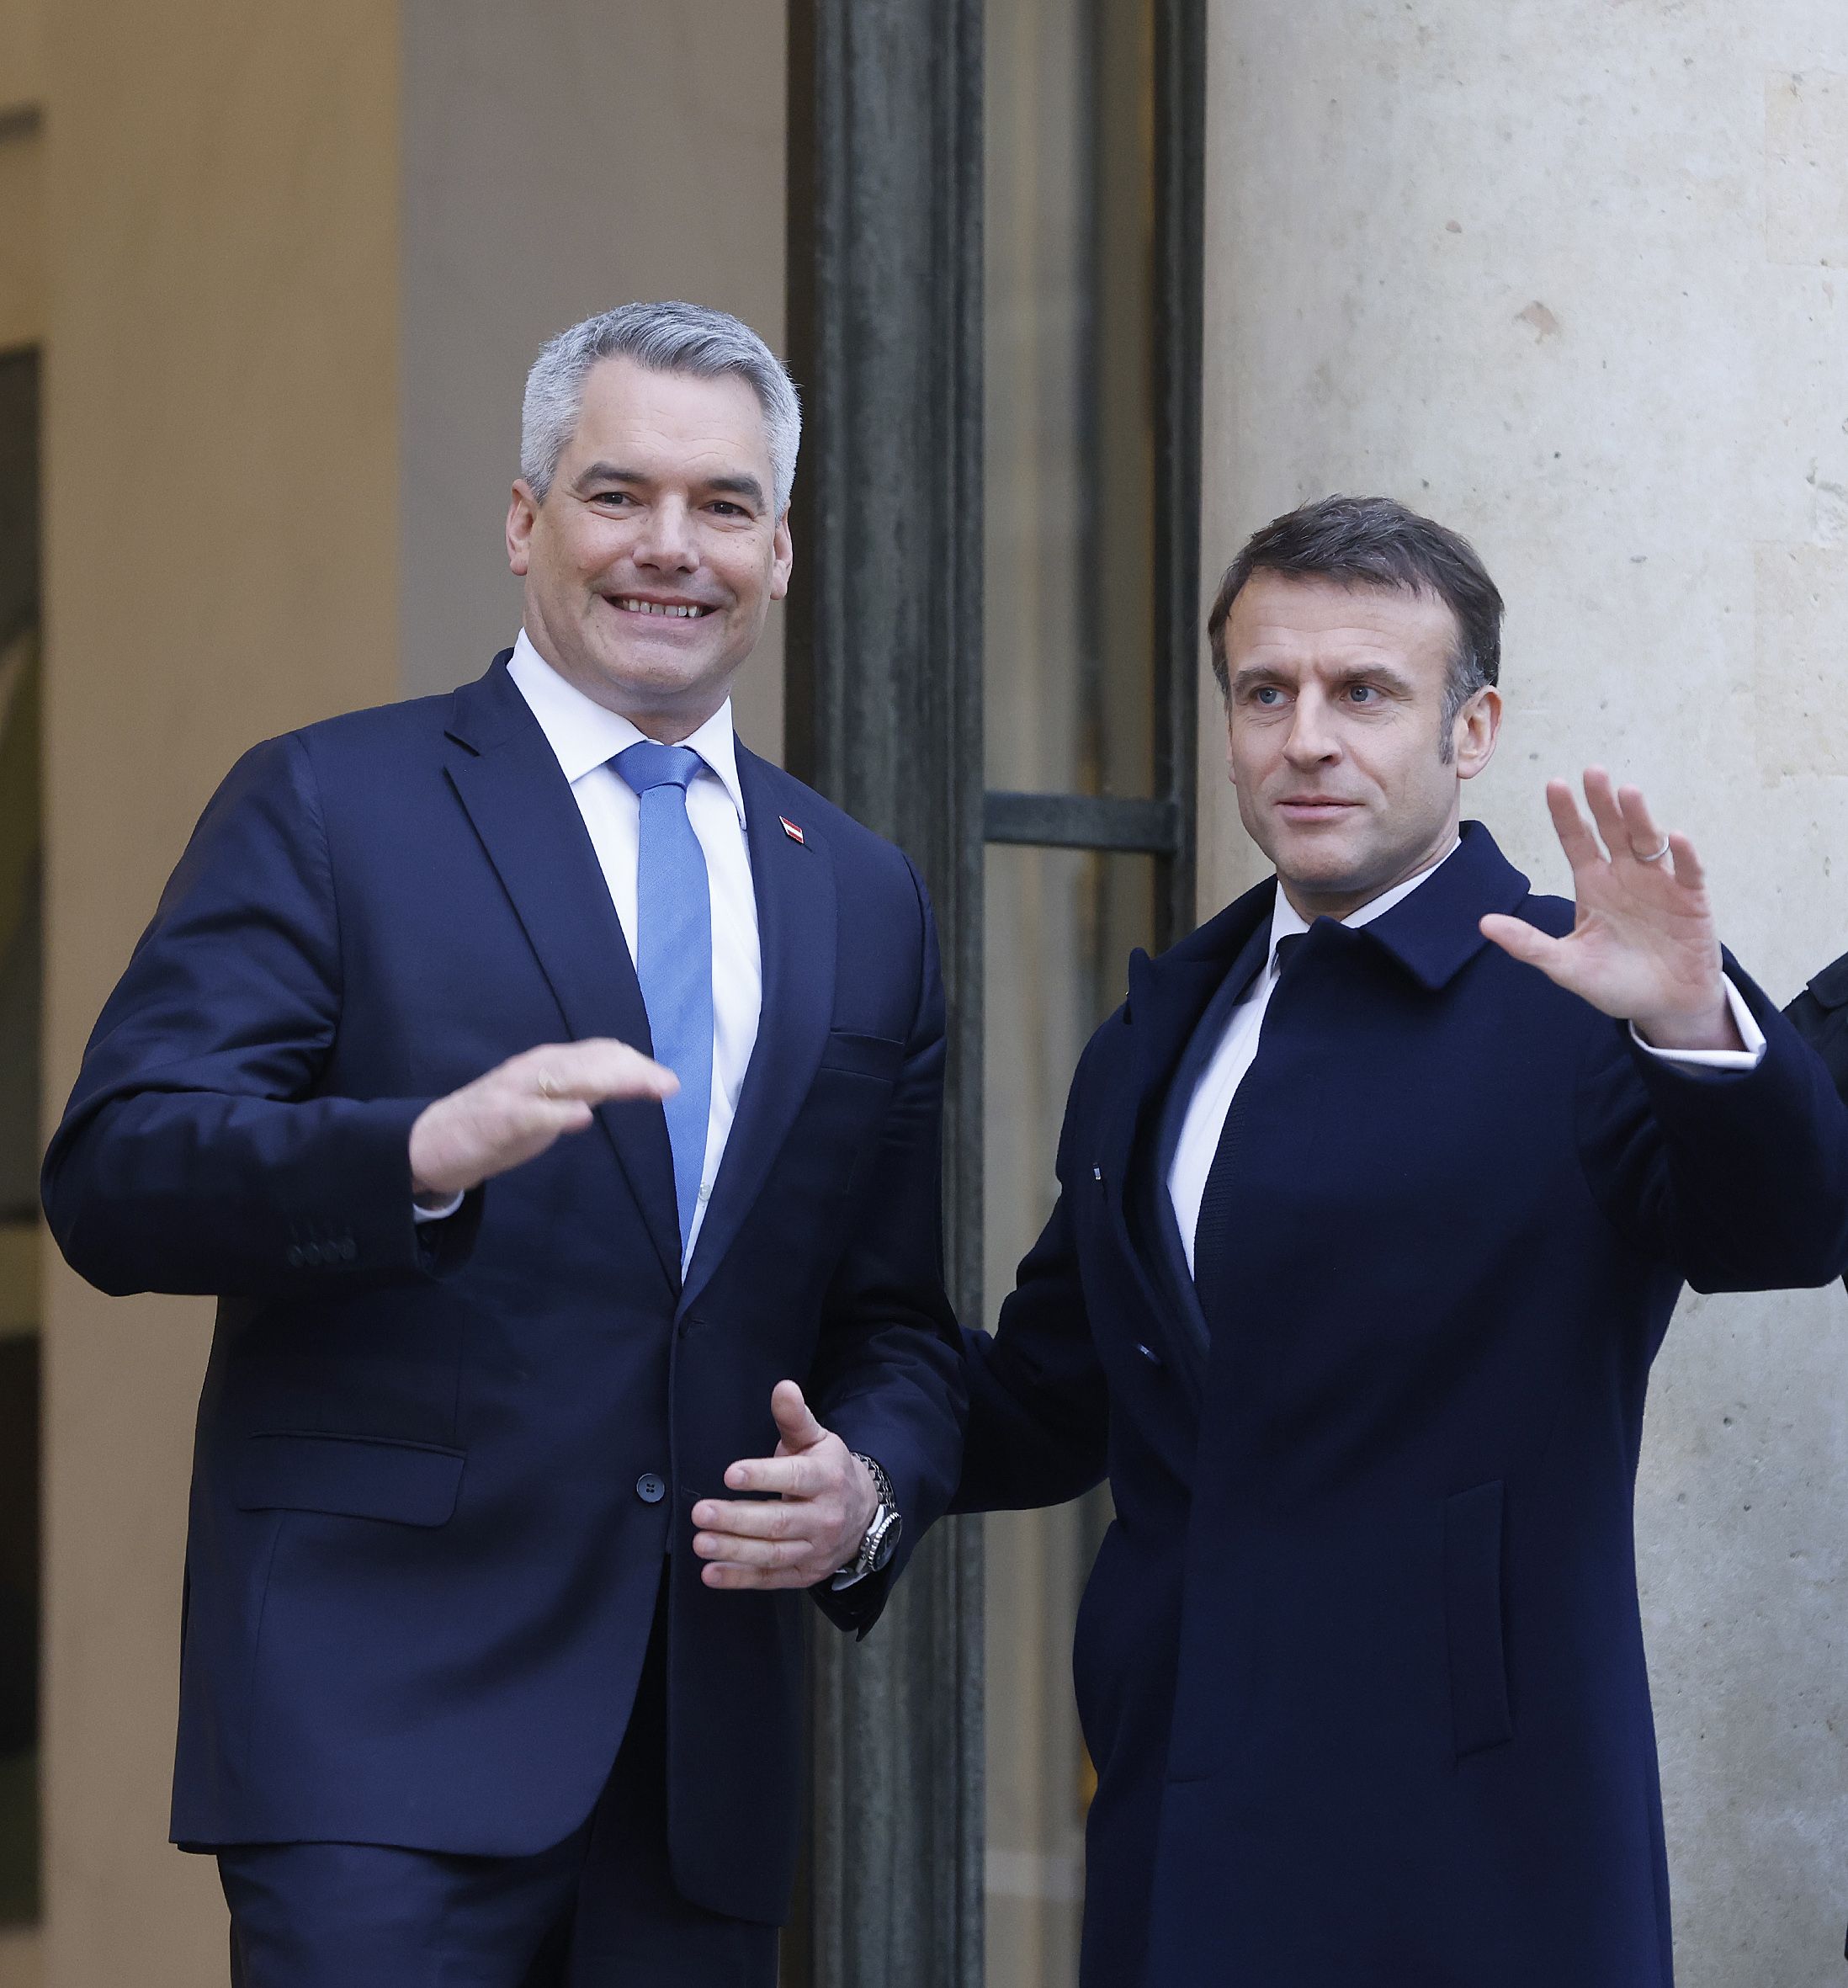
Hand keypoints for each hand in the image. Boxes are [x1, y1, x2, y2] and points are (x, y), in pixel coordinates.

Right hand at [408, 1039, 676, 1200]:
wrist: (430, 1143)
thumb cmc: (495, 1124)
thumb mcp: (547, 1103)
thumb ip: (583, 1090)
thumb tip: (628, 1082)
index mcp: (548, 1065)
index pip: (599, 1054)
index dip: (636, 1065)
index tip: (667, 1082)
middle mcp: (534, 1070)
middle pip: (591, 1062)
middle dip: (633, 1071)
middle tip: (669, 1085)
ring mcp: (515, 1092)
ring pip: (567, 1078)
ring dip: (608, 1080)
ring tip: (644, 1086)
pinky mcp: (496, 1120)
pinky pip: (530, 1113)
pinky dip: (557, 1113)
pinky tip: (582, 1116)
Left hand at [690, 1381, 880, 1590]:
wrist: (864, 1514)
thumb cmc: (829, 1470)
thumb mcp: (817, 1440)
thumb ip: (795, 1417)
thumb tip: (783, 1387)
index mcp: (827, 1478)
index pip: (795, 1478)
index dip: (763, 1477)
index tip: (731, 1474)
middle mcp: (824, 1517)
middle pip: (779, 1521)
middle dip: (738, 1519)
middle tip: (701, 1511)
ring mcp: (815, 1550)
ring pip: (772, 1553)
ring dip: (734, 1550)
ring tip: (700, 1542)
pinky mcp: (804, 1574)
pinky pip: (770, 1578)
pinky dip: (739, 1579)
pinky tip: (711, 1573)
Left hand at [1479, 769, 1740, 1051]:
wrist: (1664, 1006)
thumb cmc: (1615, 982)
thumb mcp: (1566, 965)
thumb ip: (1529, 944)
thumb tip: (1483, 924)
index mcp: (1593, 884)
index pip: (1576, 841)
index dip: (1566, 814)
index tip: (1554, 784)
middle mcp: (1625, 875)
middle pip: (1612, 830)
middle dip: (1601, 802)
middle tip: (1592, 771)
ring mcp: (1660, 884)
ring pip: (1648, 841)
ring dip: (1639, 817)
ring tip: (1627, 792)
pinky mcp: (1691, 900)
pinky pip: (1689, 872)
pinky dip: (1684, 855)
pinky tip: (1676, 837)